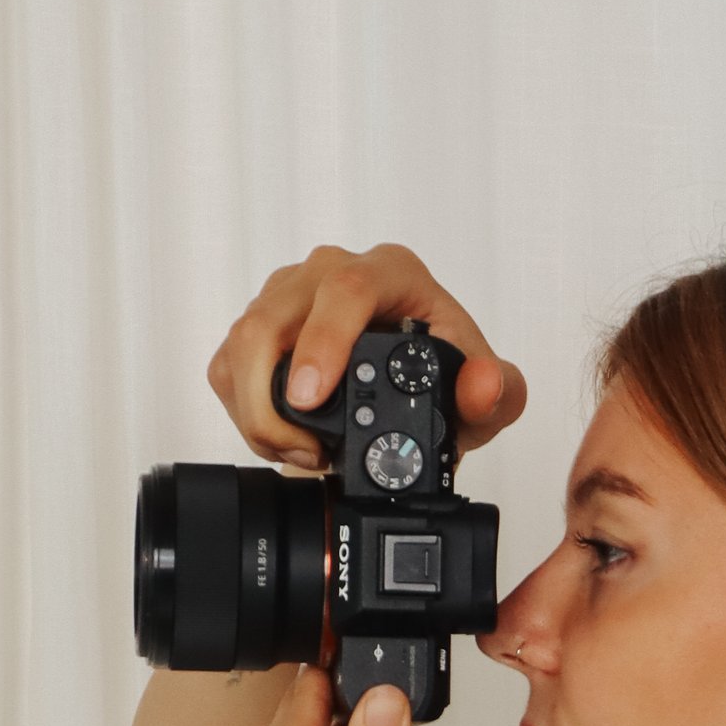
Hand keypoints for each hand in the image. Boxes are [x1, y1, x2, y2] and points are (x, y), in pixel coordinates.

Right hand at [207, 242, 525, 471]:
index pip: (345, 288)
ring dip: (257, 413)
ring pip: (241, 344)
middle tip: (306, 452)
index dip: (321, 341)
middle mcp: (330, 272)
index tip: (310, 396)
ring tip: (301, 453)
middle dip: (272, 399)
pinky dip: (244, 412)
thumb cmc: (443, 374)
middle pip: (271, 318)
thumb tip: (483, 384)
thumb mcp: (485, 394)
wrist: (412, 385)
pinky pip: (227, 365)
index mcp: (389, 273)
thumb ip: (498, 393)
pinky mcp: (258, 326)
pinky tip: (282, 438)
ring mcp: (287, 296)